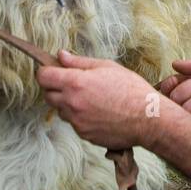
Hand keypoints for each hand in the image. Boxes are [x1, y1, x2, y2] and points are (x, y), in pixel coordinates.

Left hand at [38, 50, 160, 150]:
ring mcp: (76, 121)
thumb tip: (61, 55)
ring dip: (68, 103)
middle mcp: (71, 103)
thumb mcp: (106, 67)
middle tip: (72, 83)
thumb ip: (79, 61)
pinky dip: (80, 116)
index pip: (43, 76)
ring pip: (60, 110)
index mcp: (75, 83)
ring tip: (91, 98)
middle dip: (55, 87)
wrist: (147, 118)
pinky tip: (98, 111)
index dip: (46, 71)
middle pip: (47, 94)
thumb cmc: (131, 89)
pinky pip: (73, 122)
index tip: (52, 70)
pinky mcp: (83, 134)